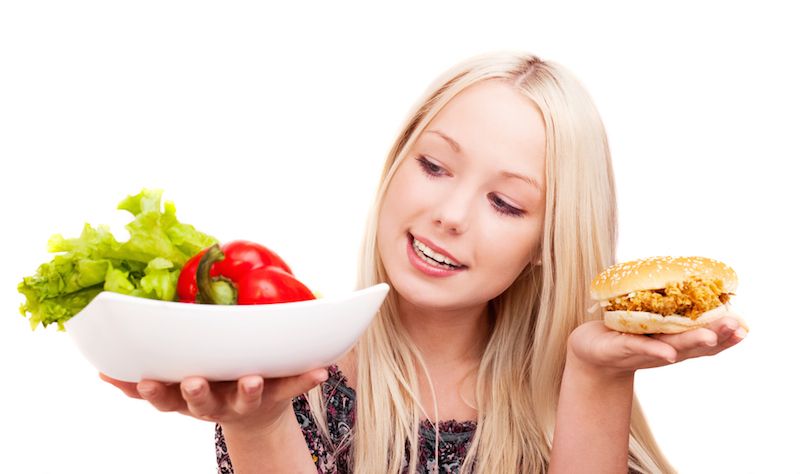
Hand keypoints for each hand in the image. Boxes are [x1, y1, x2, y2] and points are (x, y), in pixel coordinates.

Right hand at [99, 369, 328, 432]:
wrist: (254, 414)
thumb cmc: (212, 383)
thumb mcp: (179, 381)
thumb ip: (146, 375)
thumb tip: (101, 365)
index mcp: (189, 395)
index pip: (164, 397)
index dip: (152, 391)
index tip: (143, 381)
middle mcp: (216, 402)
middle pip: (202, 402)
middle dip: (196, 392)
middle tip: (193, 381)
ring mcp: (248, 401)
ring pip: (246, 399)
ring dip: (249, 390)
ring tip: (253, 379)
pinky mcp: (280, 395)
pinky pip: (294, 387)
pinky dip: (306, 379)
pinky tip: (321, 370)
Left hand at [568, 315, 746, 377]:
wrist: (590, 353)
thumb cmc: (623, 333)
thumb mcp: (652, 321)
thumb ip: (671, 307)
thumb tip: (692, 278)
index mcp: (675, 341)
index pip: (705, 341)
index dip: (725, 337)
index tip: (745, 327)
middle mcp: (665, 350)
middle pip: (694, 344)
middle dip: (717, 336)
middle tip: (738, 327)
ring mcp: (644, 351)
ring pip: (671, 346)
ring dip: (691, 342)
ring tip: (710, 337)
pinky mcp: (621, 349)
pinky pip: (639, 347)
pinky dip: (654, 349)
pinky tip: (667, 352)